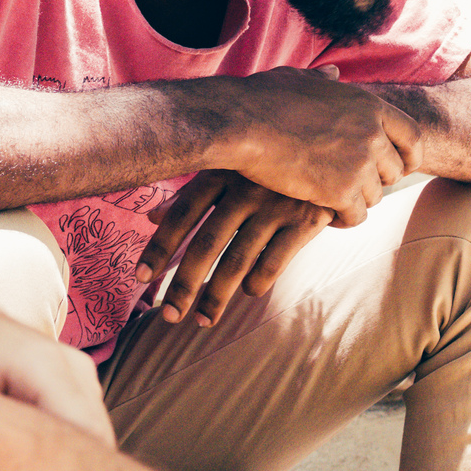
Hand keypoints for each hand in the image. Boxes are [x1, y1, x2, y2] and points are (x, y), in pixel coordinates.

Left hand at [136, 171, 329, 326]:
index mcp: (220, 172)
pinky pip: (275, 260)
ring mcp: (277, 204)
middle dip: (185, 284)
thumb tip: (151, 218)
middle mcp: (245, 187)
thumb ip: (191, 194)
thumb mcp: (228, 170)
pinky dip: (257, 282)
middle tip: (170, 315)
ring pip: (238, 260)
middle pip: (206, 244)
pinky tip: (247, 293)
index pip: (181, 214)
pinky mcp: (306, 219)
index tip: (141, 279)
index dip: (159, 248)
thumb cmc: (265, 166)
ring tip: (203, 320)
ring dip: (217, 295)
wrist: (330, 150)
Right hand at [217, 67, 422, 225]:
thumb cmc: (262, 98)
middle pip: (396, 170)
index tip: (400, 167)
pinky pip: (356, 216)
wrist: (242, 123)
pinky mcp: (340, 191)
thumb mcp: (300, 79)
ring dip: (357, 201)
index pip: (413, 135)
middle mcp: (372, 133)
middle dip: (379, 181)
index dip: (409, 155)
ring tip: (334, 202)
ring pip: (375, 195)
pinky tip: (327, 217)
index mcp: (368, 105)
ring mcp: (359, 163)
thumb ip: (324, 80)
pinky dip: (344, 220)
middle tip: (355, 187)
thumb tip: (332, 74)